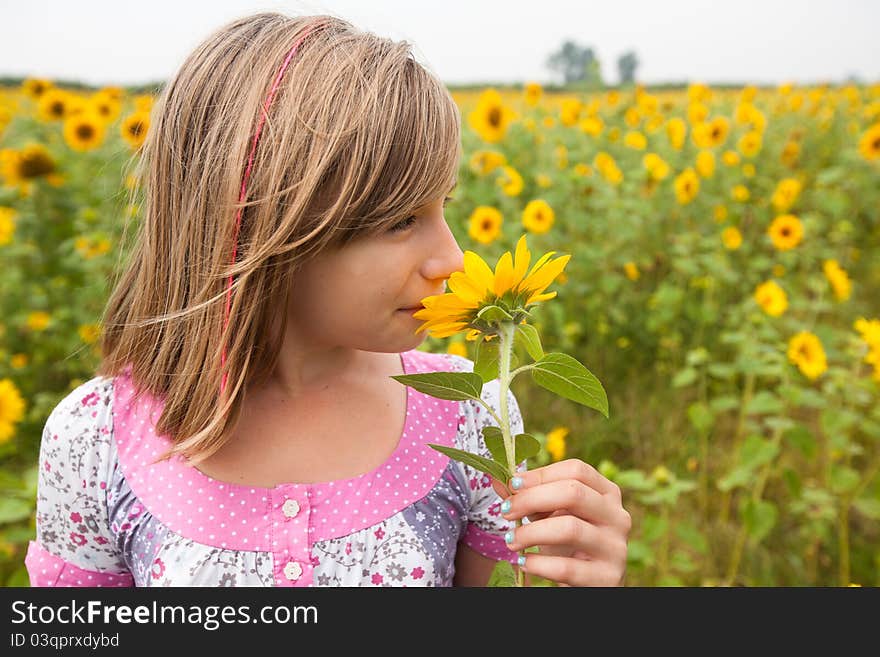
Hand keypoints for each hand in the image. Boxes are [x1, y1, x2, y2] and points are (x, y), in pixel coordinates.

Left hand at [491, 458, 630, 586]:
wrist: (592, 584)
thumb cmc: (568, 543)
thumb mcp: (550, 516)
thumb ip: (528, 497)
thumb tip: (498, 479)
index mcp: (607, 493)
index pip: (576, 470)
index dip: (541, 474)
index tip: (512, 484)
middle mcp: (617, 517)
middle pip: (574, 493)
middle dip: (531, 499)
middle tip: (506, 511)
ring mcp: (615, 548)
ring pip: (570, 529)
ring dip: (531, 533)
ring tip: (511, 540)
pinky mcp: (607, 577)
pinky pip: (566, 567)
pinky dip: (538, 564)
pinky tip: (524, 562)